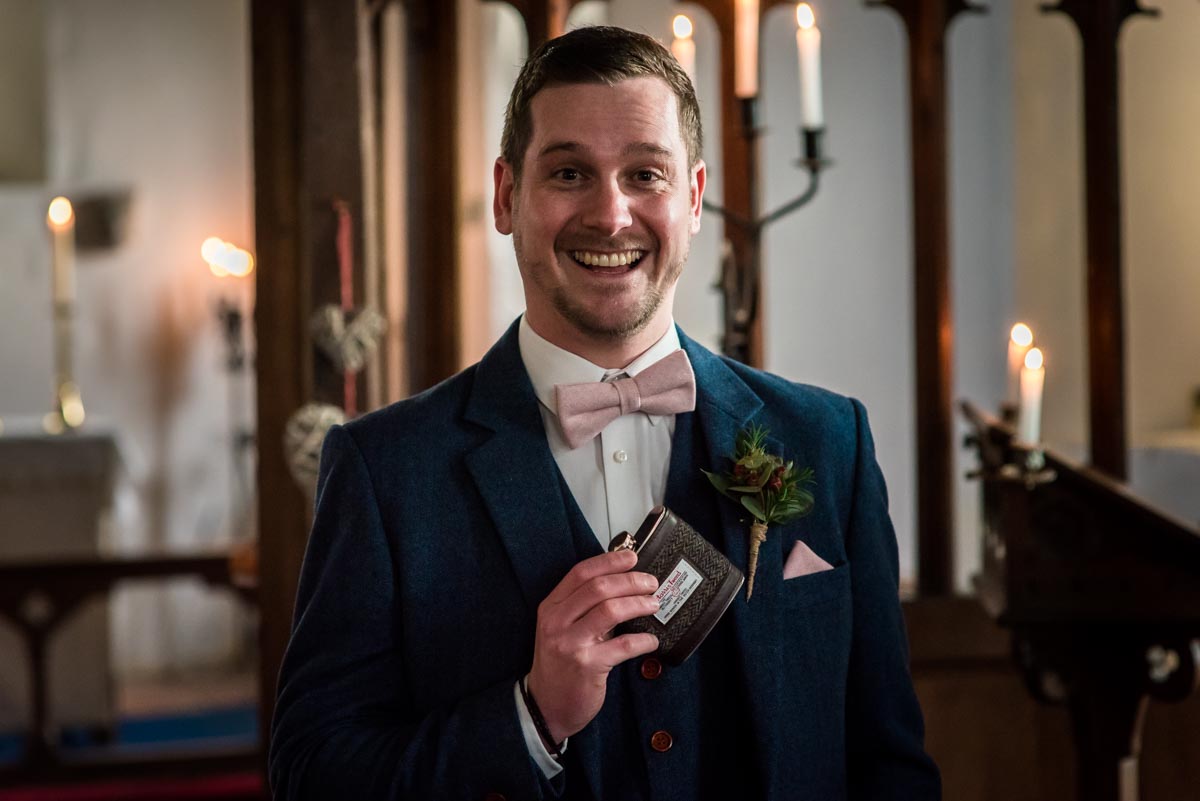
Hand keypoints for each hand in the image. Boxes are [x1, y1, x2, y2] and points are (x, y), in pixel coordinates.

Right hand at [526, 549, 659, 744]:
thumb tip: (623, 585)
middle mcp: (557, 622)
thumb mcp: (561, 629)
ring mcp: (570, 644)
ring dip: (639, 604)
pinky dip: (643, 640)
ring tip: (654, 605)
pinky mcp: (587, 666)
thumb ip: (584, 608)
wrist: (546, 706)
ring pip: (610, 610)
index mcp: (551, 607)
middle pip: (599, 588)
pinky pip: (623, 645)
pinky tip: (651, 640)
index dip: (609, 561)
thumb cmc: (560, 665)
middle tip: (651, 583)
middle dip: (631, 581)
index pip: (581, 573)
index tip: (632, 557)